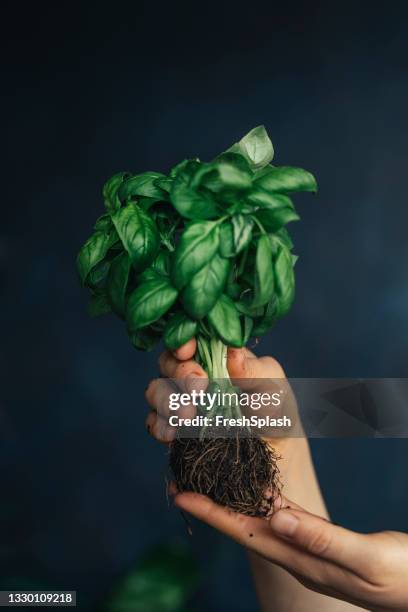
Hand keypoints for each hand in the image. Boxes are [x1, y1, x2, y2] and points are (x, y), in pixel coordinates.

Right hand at [144, 338, 298, 458]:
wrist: (273, 456)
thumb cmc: (275, 413)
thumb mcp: (274, 389)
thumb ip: (255, 371)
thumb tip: (232, 354)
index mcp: (217, 356)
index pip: (193, 339)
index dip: (184, 340)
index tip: (187, 350)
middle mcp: (194, 374)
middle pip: (169, 362)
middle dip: (180, 373)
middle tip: (199, 389)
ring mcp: (182, 401)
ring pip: (156, 390)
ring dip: (167, 400)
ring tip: (187, 416)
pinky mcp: (174, 428)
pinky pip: (155, 422)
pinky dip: (160, 425)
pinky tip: (173, 434)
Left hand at [172, 490, 407, 611]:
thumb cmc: (401, 577)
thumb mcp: (364, 558)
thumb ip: (322, 540)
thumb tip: (277, 517)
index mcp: (302, 560)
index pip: (245, 533)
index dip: (211, 514)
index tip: (180, 495)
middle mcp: (297, 553)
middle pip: (243, 525)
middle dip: (211, 504)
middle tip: (182, 480)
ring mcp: (307, 547)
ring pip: (259, 518)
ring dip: (231, 500)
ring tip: (209, 478)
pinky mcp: (319, 539)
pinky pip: (280, 514)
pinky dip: (261, 497)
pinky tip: (255, 486)